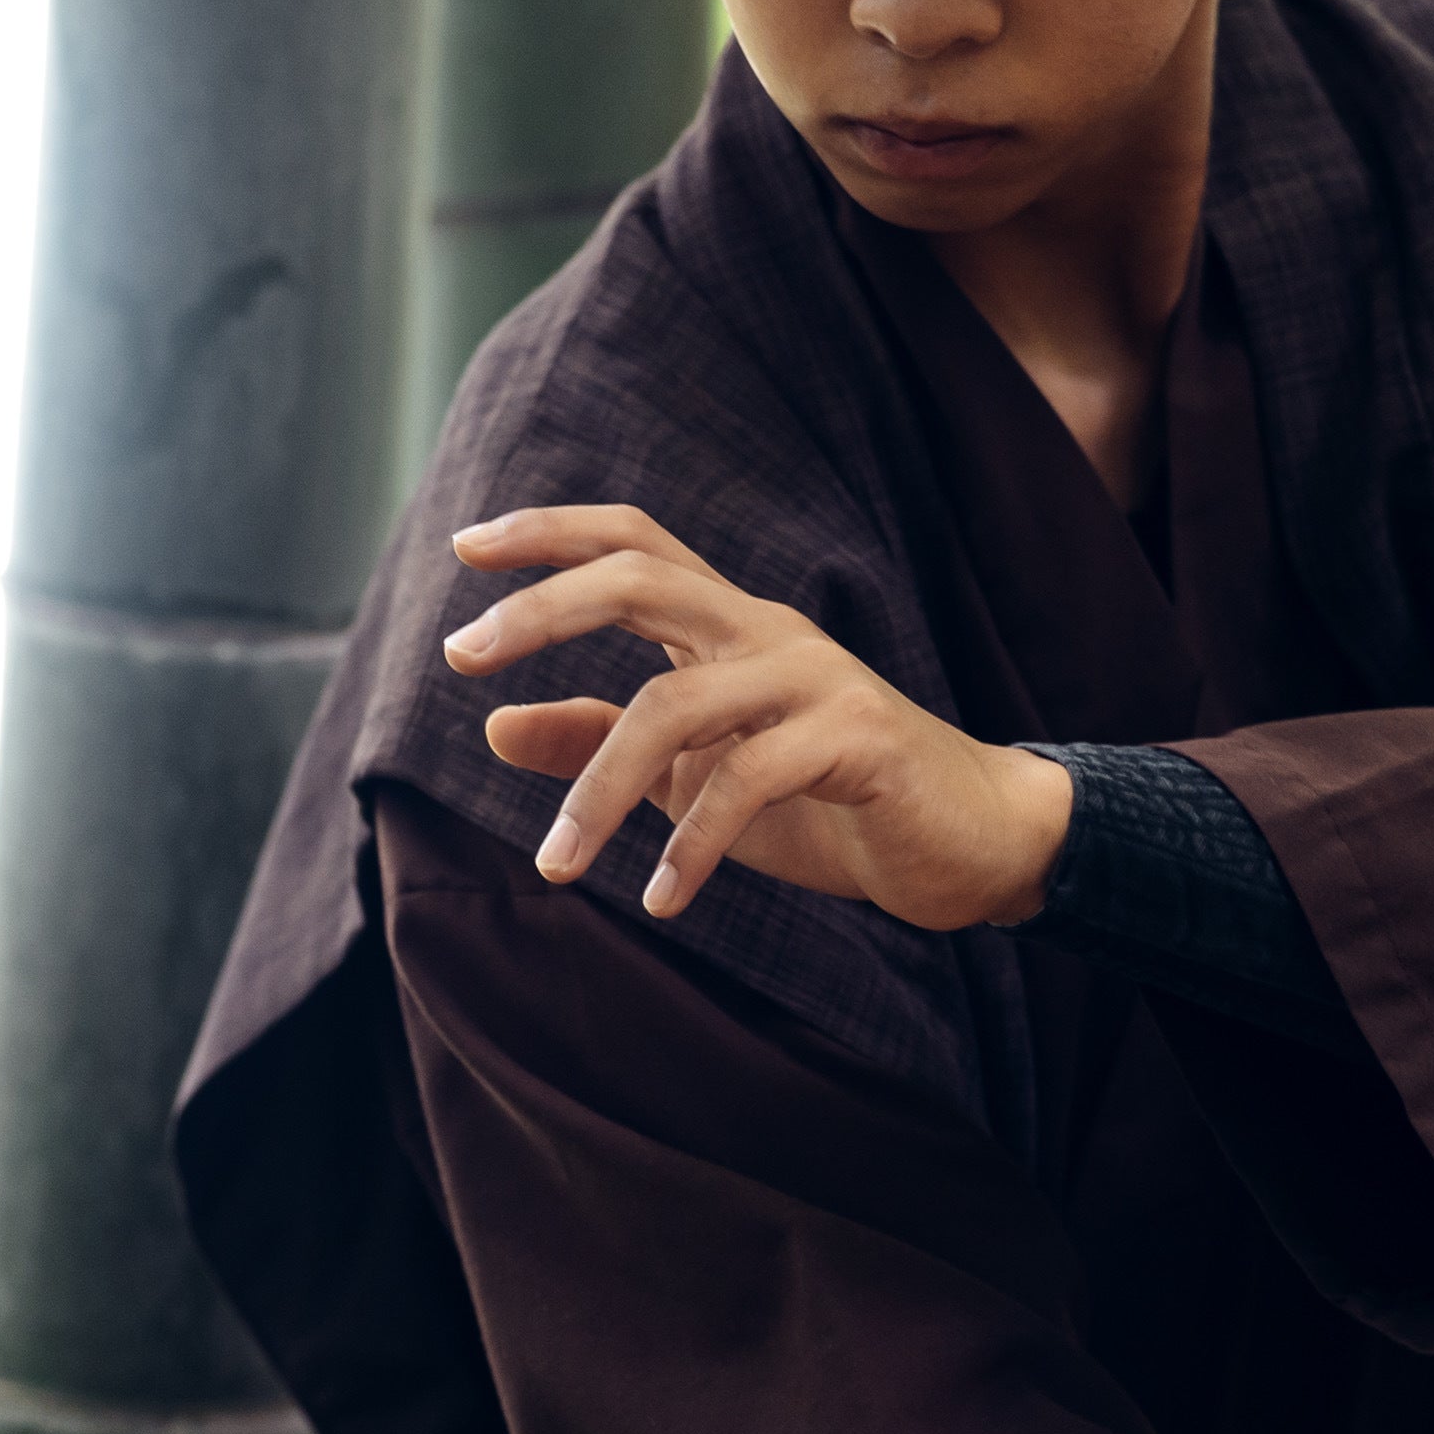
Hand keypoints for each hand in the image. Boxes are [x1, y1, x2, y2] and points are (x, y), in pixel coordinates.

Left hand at [443, 504, 1070, 929]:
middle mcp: (770, 633)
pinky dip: (692, 846)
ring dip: (597, 789)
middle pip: (641, 579)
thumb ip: (603, 741)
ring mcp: (818, 680)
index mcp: (732, 628)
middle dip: (542, 608)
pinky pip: (748, 779)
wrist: (973, 845)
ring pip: (676, 703)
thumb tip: (495, 726)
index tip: (466, 546)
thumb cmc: (833, 803)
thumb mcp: (697, 774)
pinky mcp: (859, 739)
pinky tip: (658, 900)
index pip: (635, 543)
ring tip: (555, 867)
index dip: (551, 533)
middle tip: (460, 654)